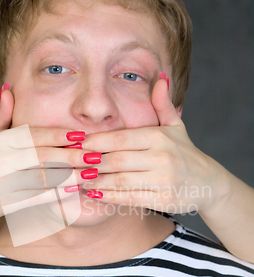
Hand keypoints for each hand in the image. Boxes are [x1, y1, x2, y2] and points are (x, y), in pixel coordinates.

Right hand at [0, 86, 99, 222]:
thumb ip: (2, 114)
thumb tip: (8, 88)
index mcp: (1, 141)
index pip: (36, 135)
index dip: (61, 135)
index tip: (84, 136)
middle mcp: (1, 159)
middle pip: (44, 156)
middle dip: (73, 156)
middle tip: (96, 156)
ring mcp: (2, 182)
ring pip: (44, 178)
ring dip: (71, 176)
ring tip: (92, 173)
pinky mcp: (5, 203)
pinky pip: (36, 198)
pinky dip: (57, 194)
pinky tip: (74, 190)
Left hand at [81, 75, 223, 214]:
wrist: (209, 183)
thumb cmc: (184, 152)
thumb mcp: (176, 126)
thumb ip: (162, 104)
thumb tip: (160, 76)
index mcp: (160, 137)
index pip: (121, 139)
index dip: (96, 142)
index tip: (76, 144)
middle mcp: (162, 157)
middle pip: (116, 160)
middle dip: (90, 163)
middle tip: (68, 164)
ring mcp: (164, 180)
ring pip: (120, 181)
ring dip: (95, 181)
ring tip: (76, 180)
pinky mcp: (164, 199)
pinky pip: (130, 198)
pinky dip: (110, 197)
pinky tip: (94, 194)